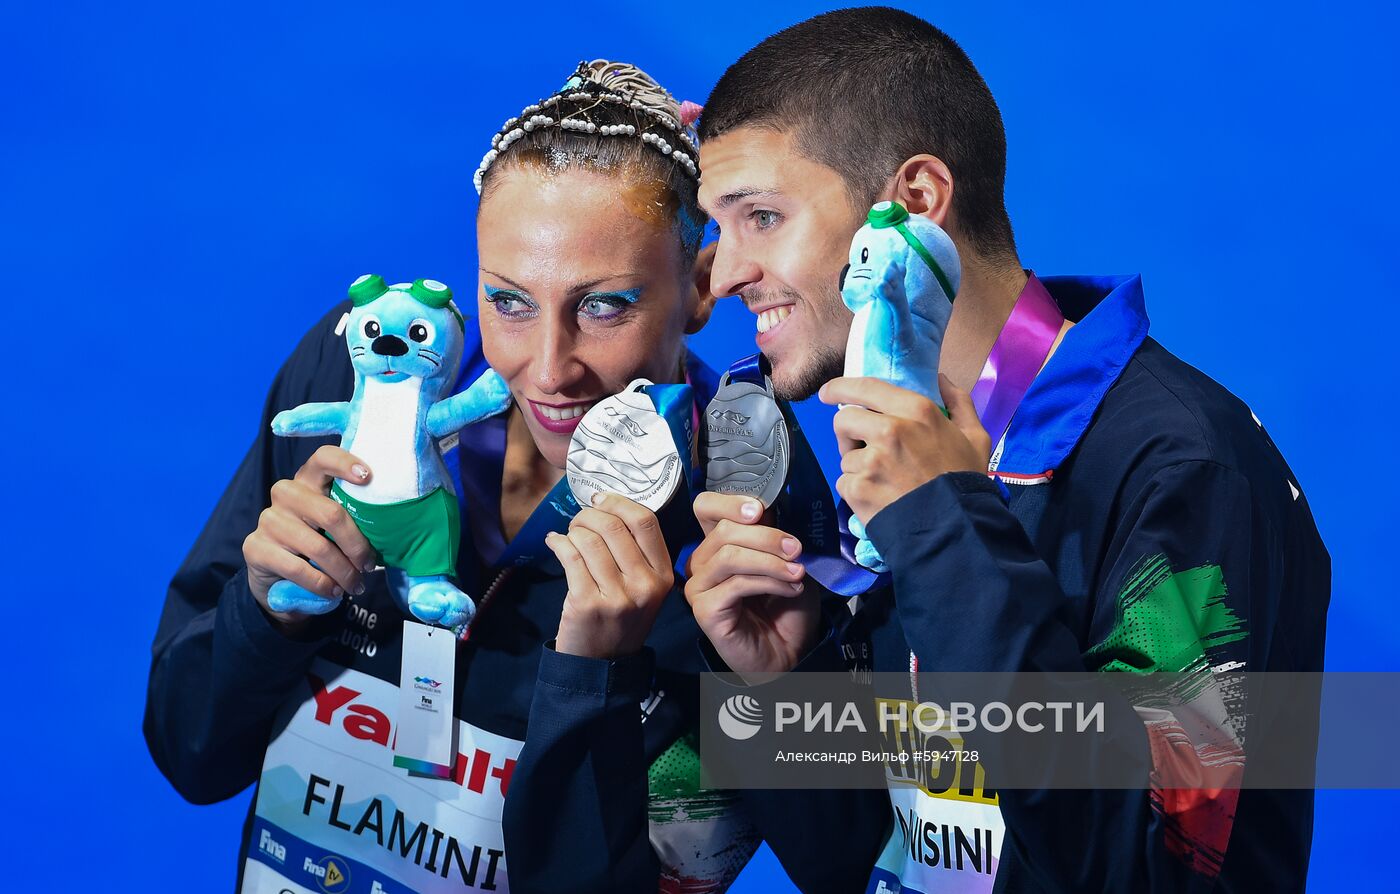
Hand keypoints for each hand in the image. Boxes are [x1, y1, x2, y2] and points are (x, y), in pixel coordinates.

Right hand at [242, 446, 377, 629]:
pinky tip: (333, 591)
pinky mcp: (255, 547)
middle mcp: (286, 493)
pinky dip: (322, 584)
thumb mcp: (336, 529)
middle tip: (369, 565)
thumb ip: (352, 519)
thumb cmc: (319, 546)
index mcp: (309, 480)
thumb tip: (390, 529)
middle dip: (357, 545)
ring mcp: (268, 519)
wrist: (278, 581)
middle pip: (330, 513)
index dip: (345, 463)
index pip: (323, 458)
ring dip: (343, 571)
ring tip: (356, 585)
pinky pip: (298, 568)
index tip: (368, 477)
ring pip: (318, 547)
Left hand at [547, 493, 674, 659]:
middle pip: (614, 525)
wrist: (602, 666)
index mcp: (662, 575)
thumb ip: (636, 553)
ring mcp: (617, 596)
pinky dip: (558, 543)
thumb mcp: (645, 589)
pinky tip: (554, 543)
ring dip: (572, 529)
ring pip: (590, 539)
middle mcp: (644, 585)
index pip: (645, 521)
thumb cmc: (620, 620)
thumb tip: (605, 507)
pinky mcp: (587, 604)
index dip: (618, 502)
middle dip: (589, 514)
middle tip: (578, 521)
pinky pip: (570, 556)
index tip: (600, 499)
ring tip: (567, 535)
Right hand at [684, 493, 817, 678]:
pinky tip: (790, 588)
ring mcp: (700, 587)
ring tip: (798, 572)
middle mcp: (702, 563)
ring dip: (770, 561)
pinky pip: (736, 584)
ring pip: (729, 556)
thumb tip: (770, 507)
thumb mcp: (786, 560)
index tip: (761, 509)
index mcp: (717, 544)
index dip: (730, 501)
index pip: (706, 507)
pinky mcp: (705, 610)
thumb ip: (772, 533)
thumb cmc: (786, 606)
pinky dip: (769, 582)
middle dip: (766, 536)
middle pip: (724, 530)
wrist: (791, 652)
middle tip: (796, 549)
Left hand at [818, 373, 991, 524]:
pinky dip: (857, 490)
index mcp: (916, 411)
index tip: (828, 393)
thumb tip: (941, 380)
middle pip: (843, 419)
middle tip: (859, 445)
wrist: (954, 530)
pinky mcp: (857, 488)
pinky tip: (878, 498)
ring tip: (883, 480)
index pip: (865, 387)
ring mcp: (870, 461)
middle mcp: (889, 430)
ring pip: (844, 455)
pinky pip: (845, 482)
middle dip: (847, 432)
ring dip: (857, 466)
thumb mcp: (975, 437)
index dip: (840, 388)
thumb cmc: (965, 482)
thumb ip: (958, 402)